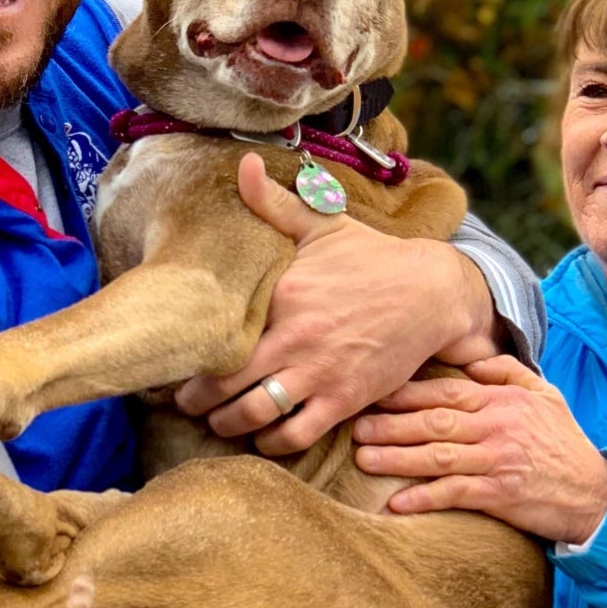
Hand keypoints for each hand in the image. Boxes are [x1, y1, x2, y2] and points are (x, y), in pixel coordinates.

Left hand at [175, 154, 505, 455]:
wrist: (432, 293)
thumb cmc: (371, 258)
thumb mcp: (322, 226)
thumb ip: (275, 203)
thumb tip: (243, 164)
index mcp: (281, 295)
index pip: (216, 331)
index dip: (188, 350)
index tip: (174, 356)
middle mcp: (294, 337)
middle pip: (223, 384)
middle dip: (195, 400)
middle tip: (185, 402)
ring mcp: (319, 372)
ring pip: (253, 415)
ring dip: (228, 425)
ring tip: (218, 422)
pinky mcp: (343, 399)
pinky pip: (296, 434)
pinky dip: (272, 443)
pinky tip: (264, 436)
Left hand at [354, 356, 606, 544]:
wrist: (595, 492)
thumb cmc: (563, 443)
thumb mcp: (545, 395)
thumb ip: (508, 372)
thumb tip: (473, 361)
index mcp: (501, 401)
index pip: (446, 392)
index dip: (406, 394)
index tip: (373, 393)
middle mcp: (495, 426)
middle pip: (433, 421)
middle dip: (390, 424)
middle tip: (355, 427)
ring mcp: (497, 460)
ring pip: (437, 455)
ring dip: (397, 458)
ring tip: (363, 459)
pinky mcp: (501, 494)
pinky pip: (454, 494)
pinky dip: (424, 498)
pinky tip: (396, 503)